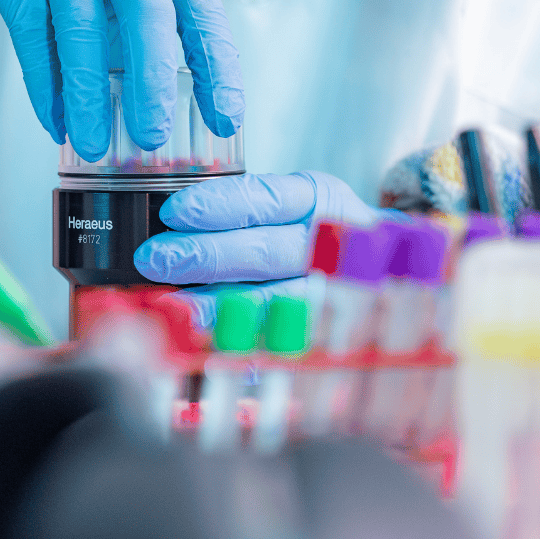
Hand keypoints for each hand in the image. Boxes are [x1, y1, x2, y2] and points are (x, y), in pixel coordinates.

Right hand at [0, 0, 243, 159]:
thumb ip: (149, 4)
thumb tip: (162, 92)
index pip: (201, 10)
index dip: (218, 68)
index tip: (227, 118)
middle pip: (149, 15)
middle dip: (154, 82)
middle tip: (154, 136)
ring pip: (83, 33)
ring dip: (89, 97)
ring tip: (93, 144)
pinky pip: (34, 38)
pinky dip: (44, 86)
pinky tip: (54, 120)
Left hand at [134, 172, 392, 329]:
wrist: (384, 272)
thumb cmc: (316, 233)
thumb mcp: (294, 205)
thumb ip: (247, 212)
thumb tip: (173, 222)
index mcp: (323, 199)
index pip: (268, 197)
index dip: (220, 205)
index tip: (175, 212)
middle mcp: (336, 244)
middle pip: (269, 250)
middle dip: (207, 254)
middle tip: (155, 258)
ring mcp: (339, 293)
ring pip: (277, 299)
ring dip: (219, 303)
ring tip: (172, 305)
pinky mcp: (331, 334)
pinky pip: (284, 339)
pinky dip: (243, 340)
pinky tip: (208, 340)